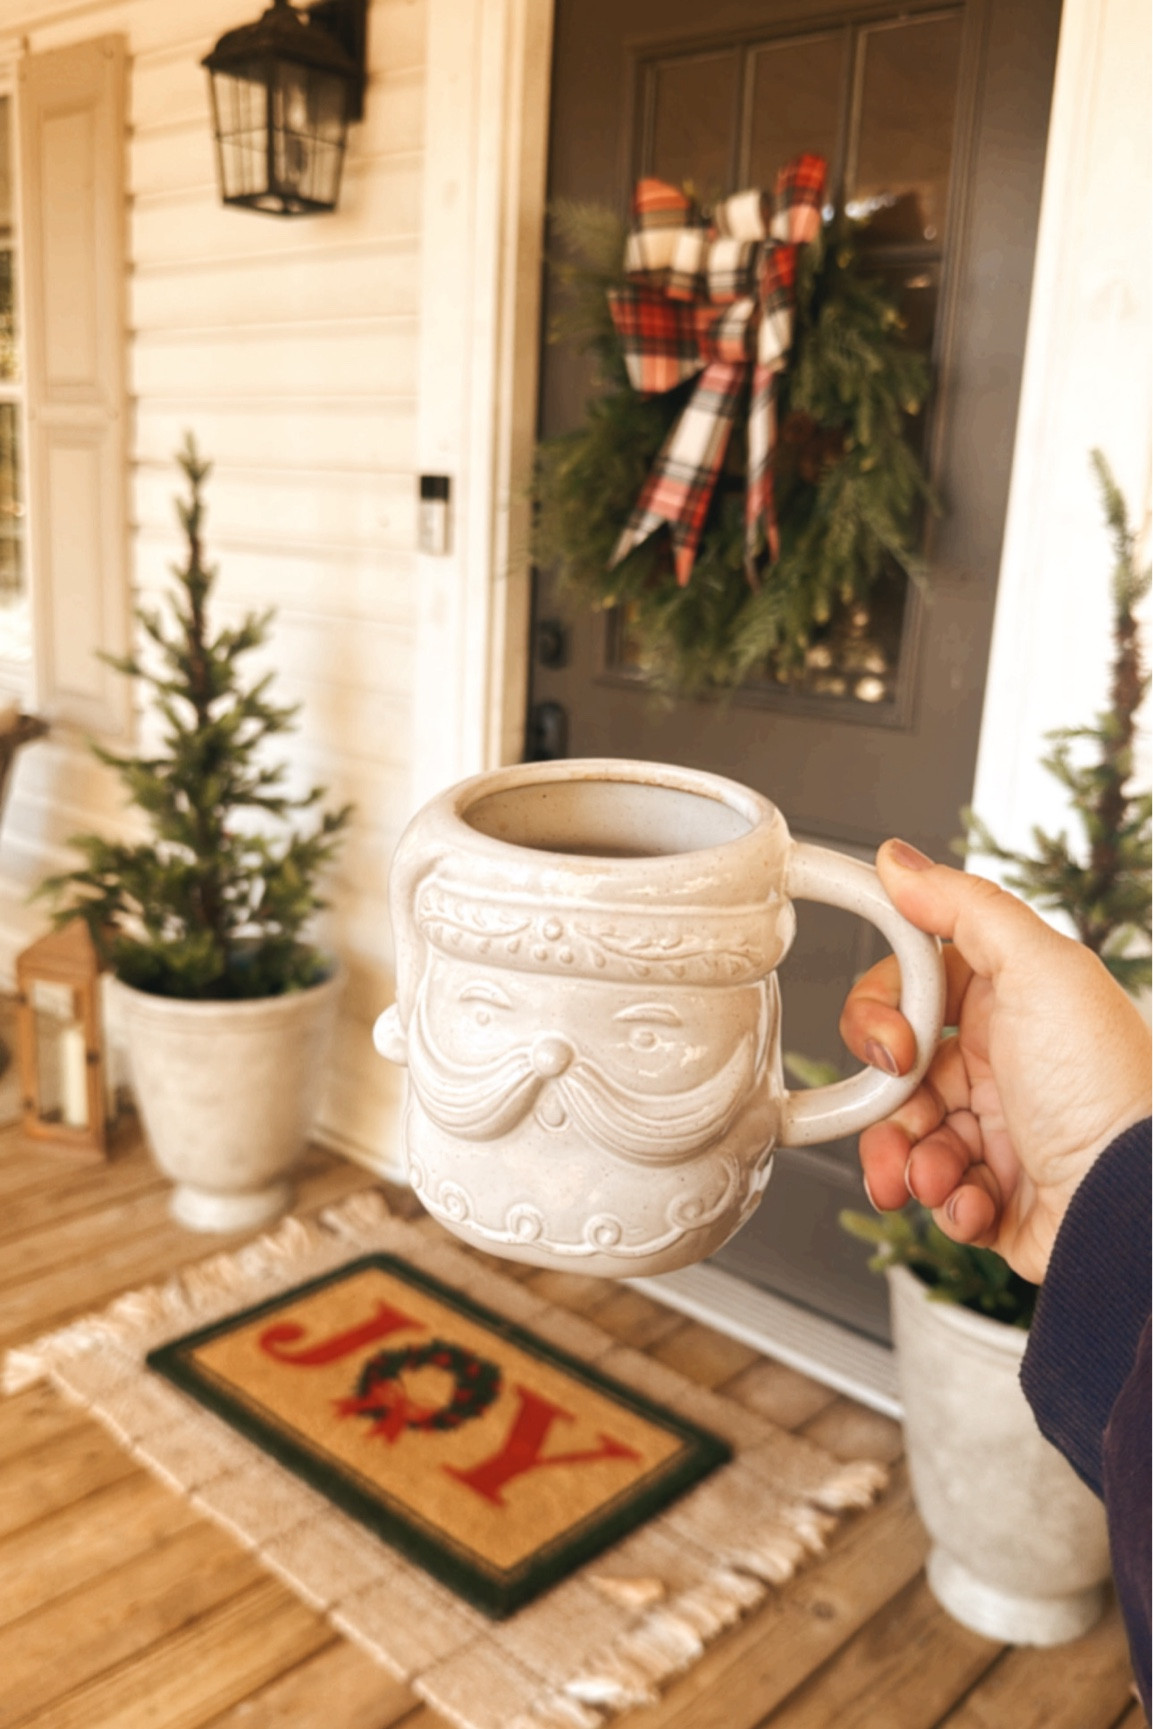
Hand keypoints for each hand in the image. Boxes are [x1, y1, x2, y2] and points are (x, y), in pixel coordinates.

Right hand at [840, 840, 1150, 1284]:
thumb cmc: (1104, 1090)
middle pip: (896, 1068)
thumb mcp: (1040, 969)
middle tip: (906, 1112)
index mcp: (1011, 1003)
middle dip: (885, 1098)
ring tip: (937, 1175)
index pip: (912, 989)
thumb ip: (963, 904)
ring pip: (906, 1135)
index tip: (889, 1040)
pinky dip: (945, 1201)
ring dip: (908, 1158)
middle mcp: (1003, 1064)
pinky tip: (975, 1201)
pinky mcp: (996, 1196)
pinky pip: (936, 1194)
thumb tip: (897, 859)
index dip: (883, 1012)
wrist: (1130, 1207)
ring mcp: (998, 1132)